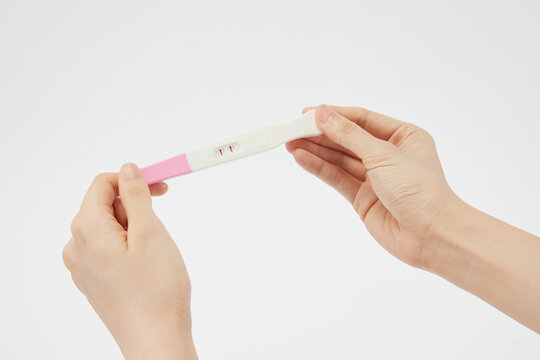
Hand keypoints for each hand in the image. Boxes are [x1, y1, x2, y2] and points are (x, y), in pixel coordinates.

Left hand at [62, 163, 196, 359]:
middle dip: (135, 203)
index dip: (133, 179)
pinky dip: (129, 244)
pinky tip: (147, 262)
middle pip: (104, 206)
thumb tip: (128, 170)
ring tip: (157, 247)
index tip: (160, 185)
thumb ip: (136, 196)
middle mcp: (77, 247)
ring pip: (108, 228)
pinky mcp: (94, 281)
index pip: (102, 185)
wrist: (156, 339)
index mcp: (86, 229)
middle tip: (163, 215)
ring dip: (134, 226)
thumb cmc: (156, 290)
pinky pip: (108, 249)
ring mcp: (83, 267)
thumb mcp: (150, 232)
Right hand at [287, 105, 460, 268]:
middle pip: (347, 139)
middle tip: (292, 128)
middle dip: (320, 134)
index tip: (307, 113)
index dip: (334, 115)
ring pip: (339, 159)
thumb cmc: (420, 190)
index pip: (362, 119)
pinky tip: (301, 158)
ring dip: (315, 150)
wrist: (432, 236)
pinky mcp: (363, 198)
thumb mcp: (383, 155)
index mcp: (403, 136)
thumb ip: (349, 135)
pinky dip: (320, 168)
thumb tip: (323, 114)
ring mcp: (375, 177)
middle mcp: (388, 154)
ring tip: (289, 142)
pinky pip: (338, 178)